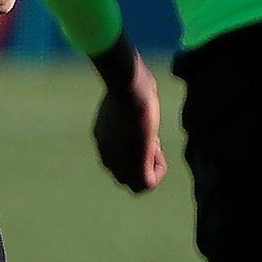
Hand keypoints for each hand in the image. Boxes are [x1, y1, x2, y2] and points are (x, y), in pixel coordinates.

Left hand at [91, 41, 166, 192]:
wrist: (128, 88)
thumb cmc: (131, 82)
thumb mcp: (130, 90)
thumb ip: (133, 95)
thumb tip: (140, 78)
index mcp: (103, 135)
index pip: (117, 158)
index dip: (135, 149)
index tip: (143, 130)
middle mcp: (104, 151)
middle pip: (124, 175)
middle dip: (142, 161)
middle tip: (150, 138)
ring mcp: (115, 159)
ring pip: (135, 182)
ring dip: (150, 166)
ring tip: (152, 141)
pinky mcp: (131, 164)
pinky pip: (147, 183)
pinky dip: (158, 169)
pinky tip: (156, 146)